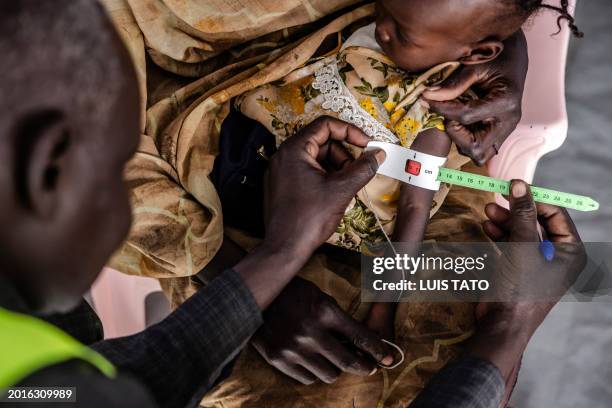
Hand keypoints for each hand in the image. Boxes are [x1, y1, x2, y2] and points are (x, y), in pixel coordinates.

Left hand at [235, 117, 384, 308]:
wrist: (284, 248)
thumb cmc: (308, 219)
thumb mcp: (342, 190)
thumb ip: (363, 168)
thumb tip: (377, 155)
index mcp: (294, 150)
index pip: (325, 125)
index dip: (350, 131)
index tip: (367, 144)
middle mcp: (284, 156)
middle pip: (322, 142)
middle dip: (344, 154)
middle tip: (359, 170)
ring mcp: (282, 171)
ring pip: (316, 158)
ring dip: (337, 167)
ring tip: (348, 186)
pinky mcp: (283, 185)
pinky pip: (308, 171)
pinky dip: (325, 177)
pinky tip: (336, 193)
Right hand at [252, 277, 393, 383]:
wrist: (251, 294)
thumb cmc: (292, 293)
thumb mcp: (319, 297)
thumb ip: (338, 319)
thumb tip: (360, 343)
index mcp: (324, 311)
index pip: (359, 337)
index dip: (378, 351)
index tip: (388, 359)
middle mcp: (310, 332)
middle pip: (347, 362)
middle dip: (364, 367)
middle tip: (368, 367)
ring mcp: (293, 348)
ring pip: (329, 374)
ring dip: (336, 369)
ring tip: (334, 360)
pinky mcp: (278, 358)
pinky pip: (307, 378)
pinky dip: (314, 372)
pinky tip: (312, 361)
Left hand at [422, 30, 527, 165]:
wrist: (515, 56)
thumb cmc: (498, 57)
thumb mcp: (475, 65)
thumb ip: (453, 84)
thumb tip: (429, 96)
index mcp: (505, 102)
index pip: (466, 116)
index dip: (442, 110)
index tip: (427, 100)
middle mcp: (508, 121)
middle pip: (477, 148)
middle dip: (456, 135)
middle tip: (448, 116)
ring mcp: (506, 129)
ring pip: (480, 154)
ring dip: (462, 140)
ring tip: (456, 119)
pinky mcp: (501, 132)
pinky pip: (482, 148)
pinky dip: (468, 140)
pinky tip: (463, 122)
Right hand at [466, 180, 585, 381]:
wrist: (502, 324)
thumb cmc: (521, 288)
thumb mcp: (523, 247)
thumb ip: (522, 215)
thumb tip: (520, 183)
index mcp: (569, 252)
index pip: (555, 214)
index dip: (534, 199)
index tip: (513, 188)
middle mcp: (556, 256)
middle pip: (536, 221)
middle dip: (515, 211)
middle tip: (496, 198)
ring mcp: (535, 263)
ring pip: (520, 232)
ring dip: (504, 221)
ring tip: (487, 212)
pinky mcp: (518, 269)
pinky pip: (510, 245)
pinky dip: (499, 234)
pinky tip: (486, 227)